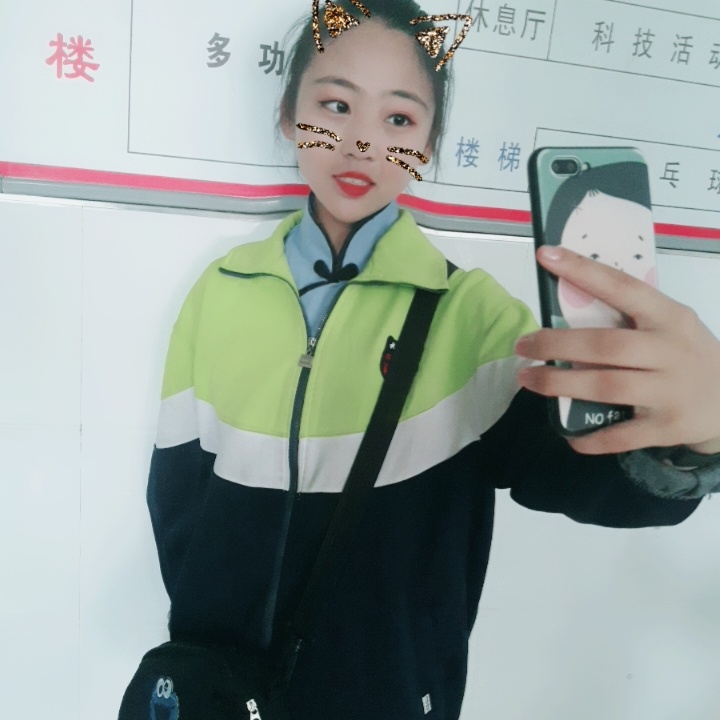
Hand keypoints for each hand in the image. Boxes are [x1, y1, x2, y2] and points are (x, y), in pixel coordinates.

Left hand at [514, 245, 719, 455]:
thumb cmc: (687, 355)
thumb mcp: (671, 325)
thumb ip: (631, 317)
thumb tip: (569, 301)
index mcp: (669, 316)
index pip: (622, 287)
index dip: (582, 271)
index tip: (546, 256)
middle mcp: (670, 351)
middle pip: (604, 345)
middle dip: (555, 344)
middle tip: (522, 345)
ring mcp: (670, 391)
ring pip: (605, 386)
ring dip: (558, 384)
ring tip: (527, 379)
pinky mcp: (667, 427)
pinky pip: (621, 435)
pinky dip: (591, 437)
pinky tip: (567, 434)